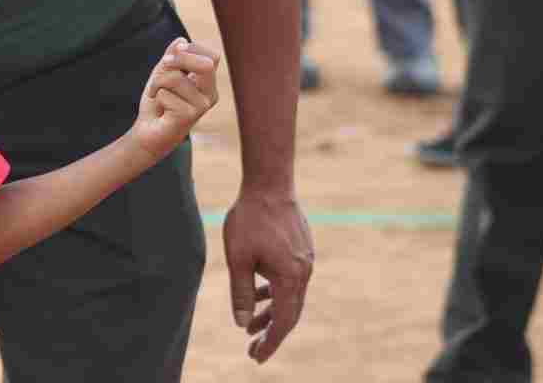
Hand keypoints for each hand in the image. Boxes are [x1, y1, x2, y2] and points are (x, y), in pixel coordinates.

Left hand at [132, 38, 220, 159]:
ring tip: (156, 93)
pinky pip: (166, 94)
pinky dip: (156, 96)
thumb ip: (172, 57)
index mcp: (208, 82)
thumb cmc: (158, 101)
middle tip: (163, 64)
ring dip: (157, 82)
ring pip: (176, 78)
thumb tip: (181, 40)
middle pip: (205, 64)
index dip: (193, 49)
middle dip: (178, 59)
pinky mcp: (188, 117)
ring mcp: (201, 107)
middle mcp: (210, 94)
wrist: (148, 130)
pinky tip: (160, 108)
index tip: (175, 52)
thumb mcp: (164, 72)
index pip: (212, 56)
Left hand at [223, 190, 313, 362]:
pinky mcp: (301, 250)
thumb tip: (241, 323)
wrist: (269, 184)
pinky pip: (289, 280)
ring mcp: (305, 260)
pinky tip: (261, 294)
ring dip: (271, 312)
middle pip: (289, 313)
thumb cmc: (249, 219)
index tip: (256, 358)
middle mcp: (304, 272)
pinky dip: (275, 291)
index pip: (283, 321)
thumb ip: (241, 292)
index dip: (270, 342)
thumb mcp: (238, 258)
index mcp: (291, 278)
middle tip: (253, 350)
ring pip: (289, 296)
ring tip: (251, 328)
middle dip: (271, 333)